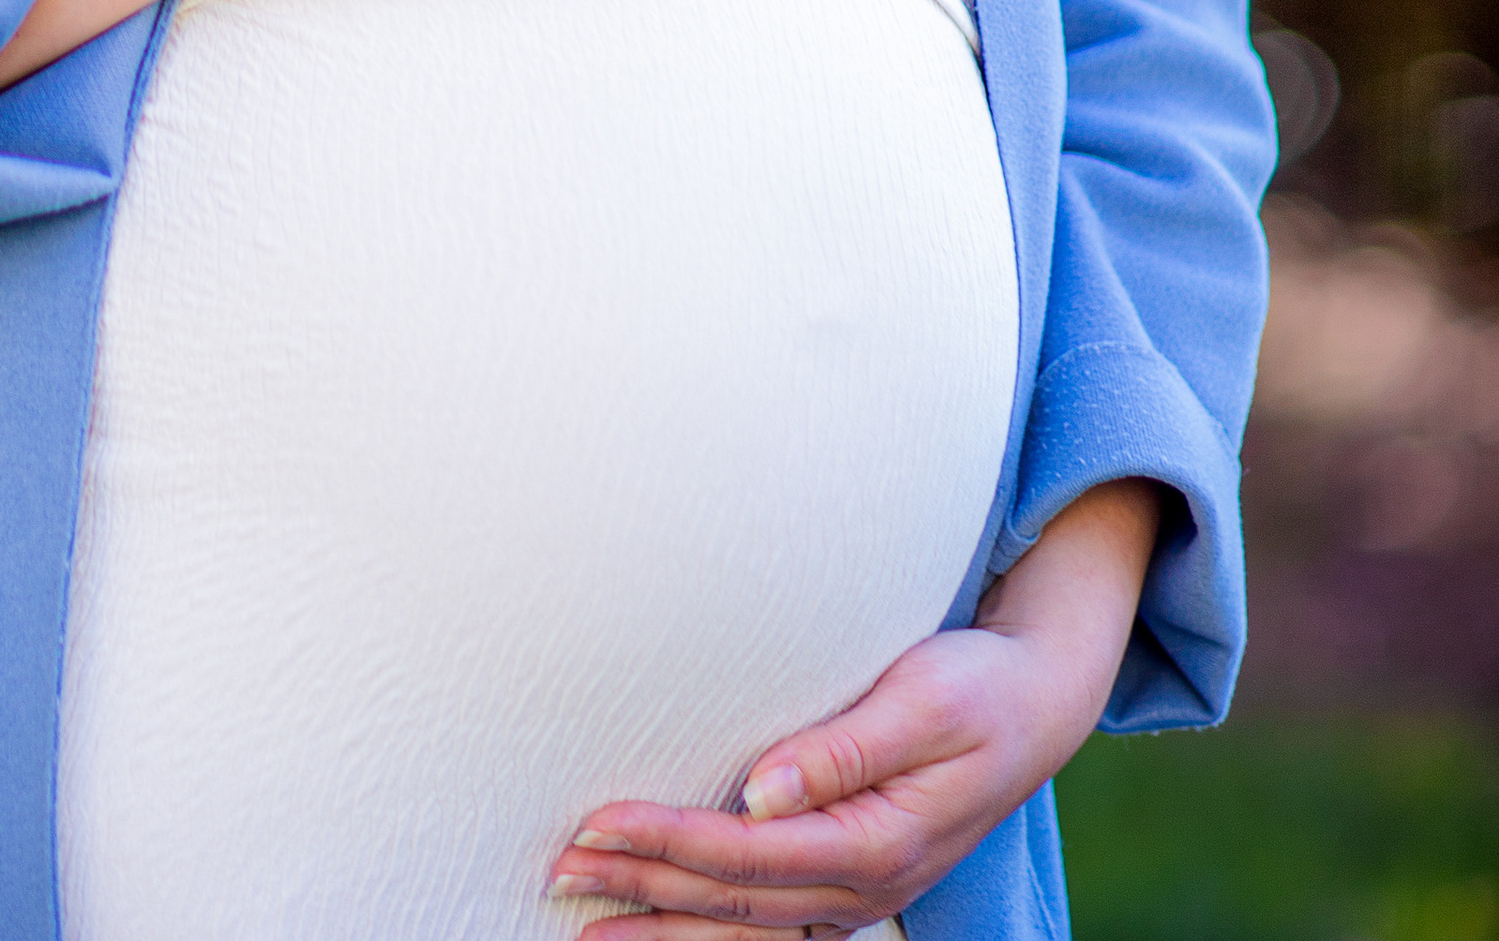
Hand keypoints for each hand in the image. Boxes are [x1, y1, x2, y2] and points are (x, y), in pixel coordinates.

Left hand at [547, 481, 1162, 934]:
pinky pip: (771, 921)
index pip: (747, 855)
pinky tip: (665, 921)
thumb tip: (763, 790)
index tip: (596, 822)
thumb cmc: (978, 684)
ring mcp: (862, 889)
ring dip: (665, 920)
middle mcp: (867, 882)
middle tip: (560, 868)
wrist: (1040, 699)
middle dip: (643, 885)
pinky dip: (712, 927)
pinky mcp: (854, 877)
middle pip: (734, 899)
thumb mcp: (924, 699)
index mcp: (879, 840)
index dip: (667, 842)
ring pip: (748, 925)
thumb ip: (844, 747)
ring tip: (587, 917)